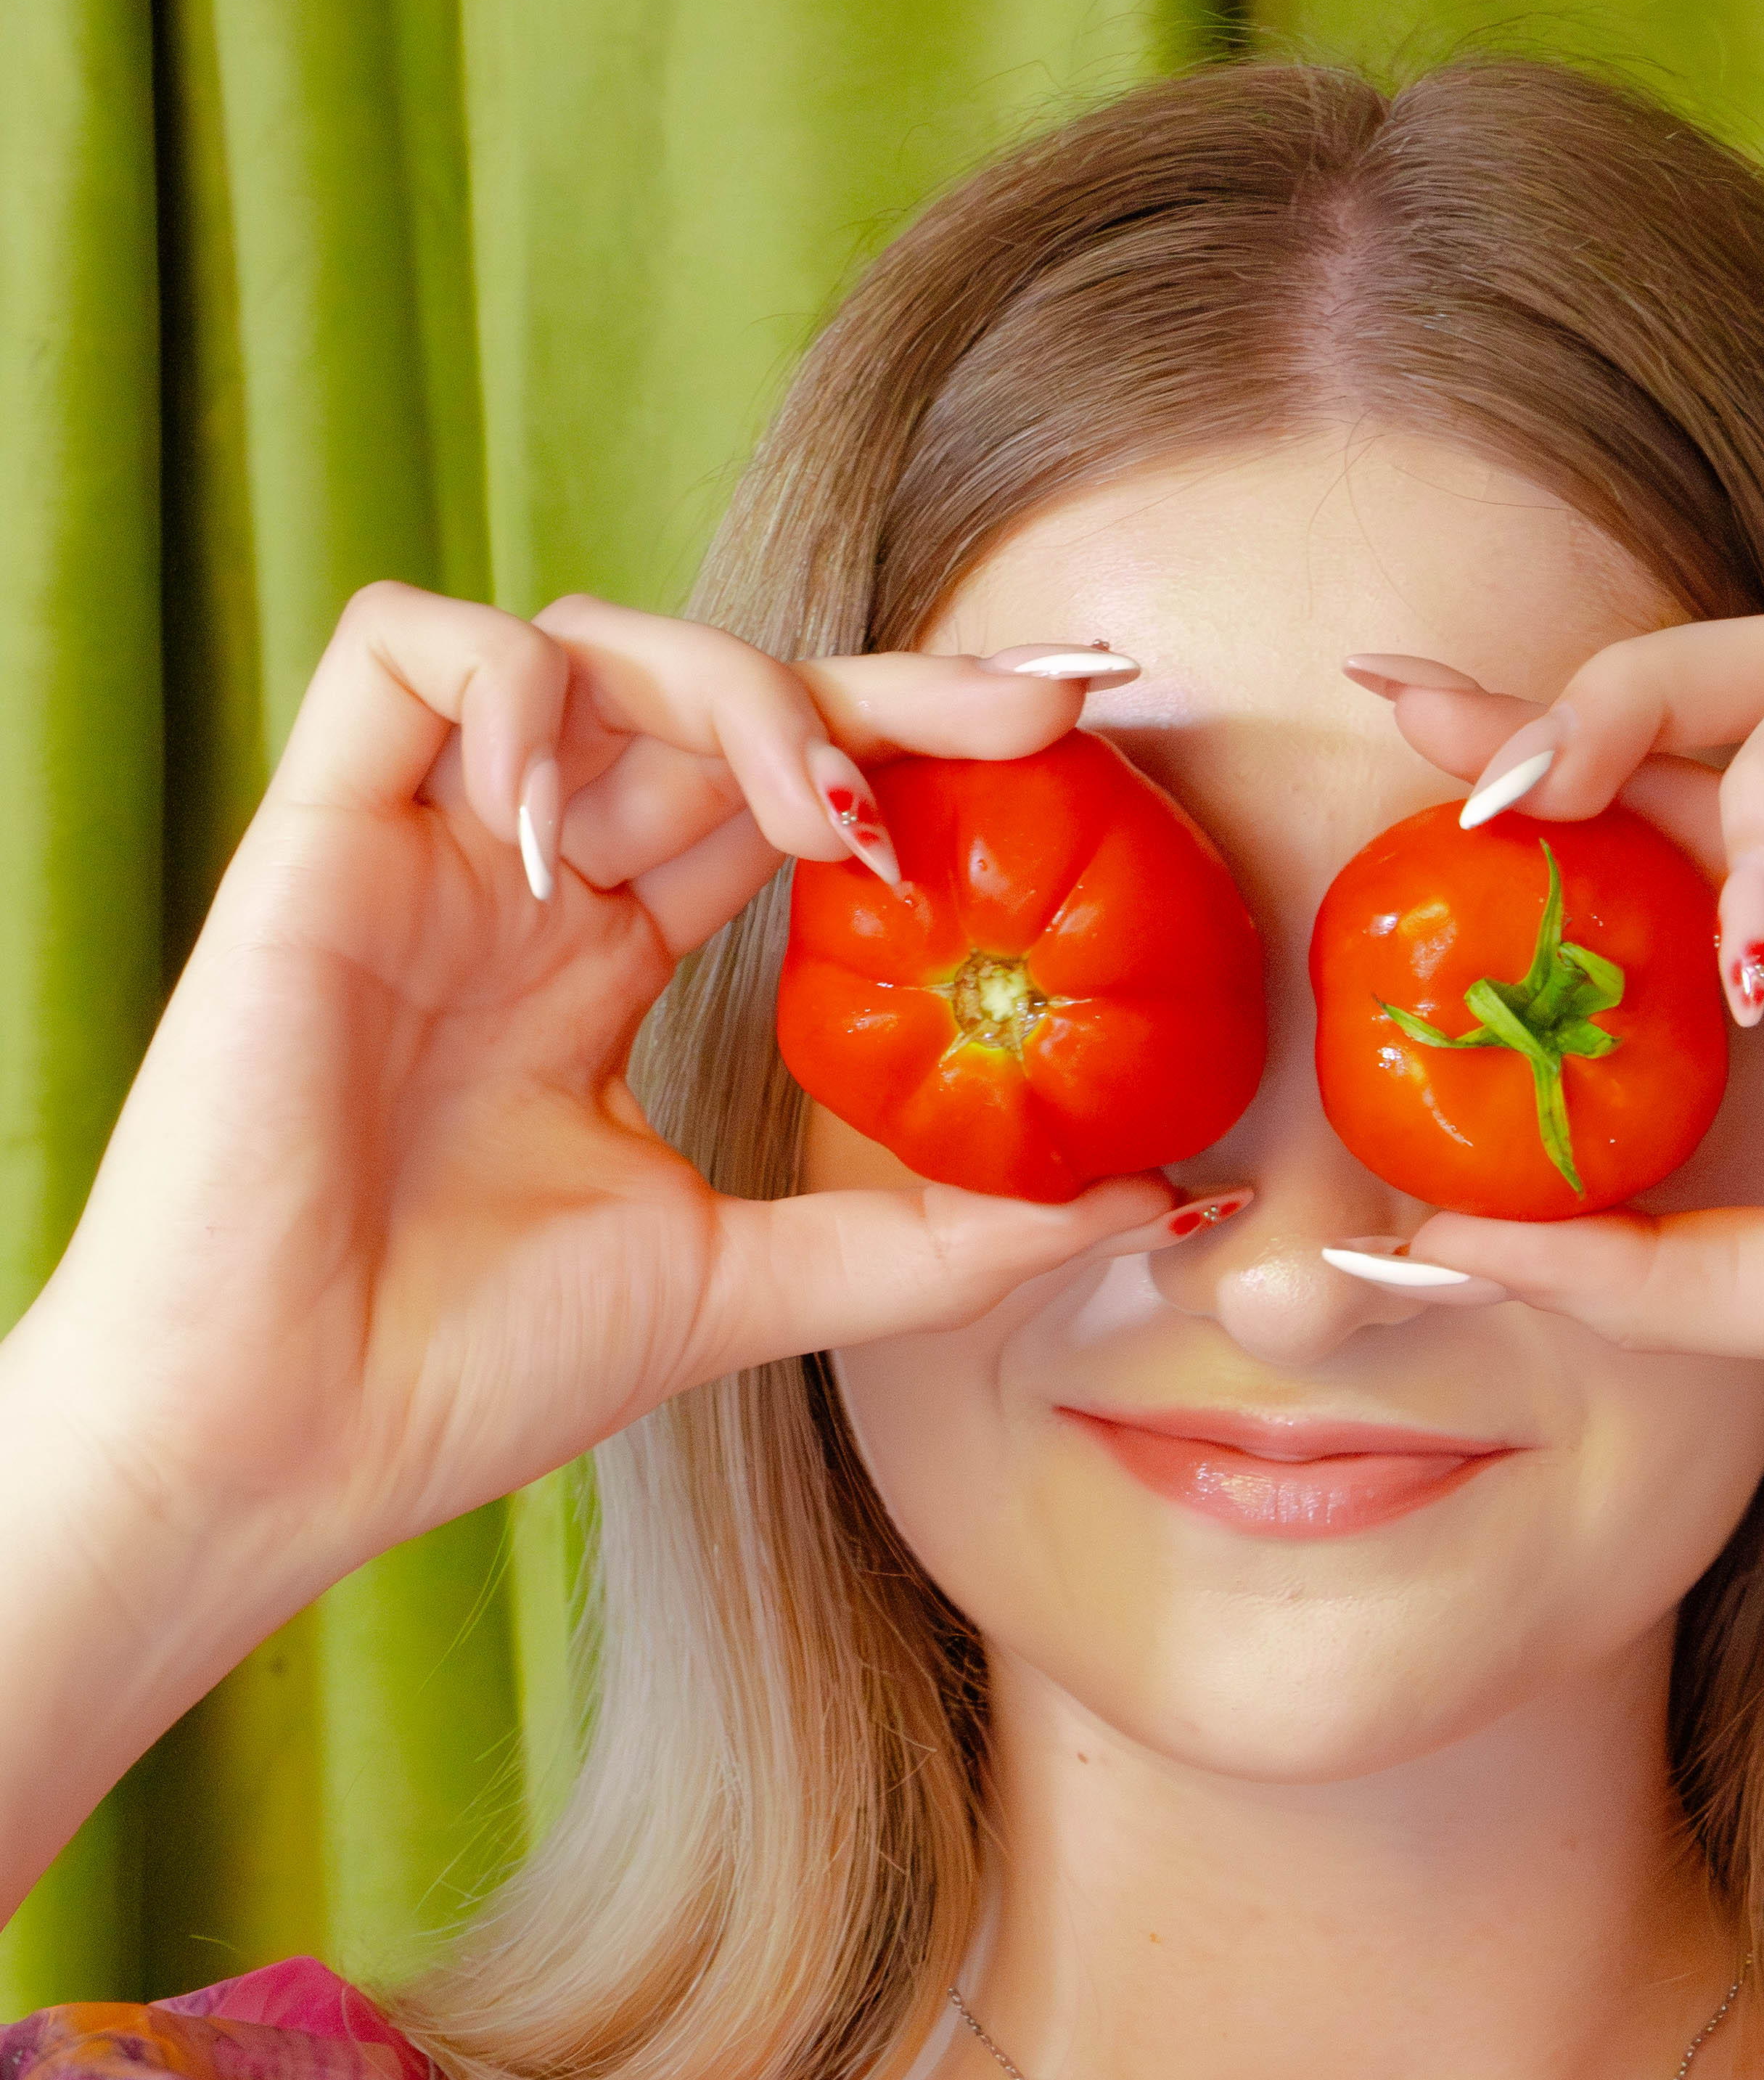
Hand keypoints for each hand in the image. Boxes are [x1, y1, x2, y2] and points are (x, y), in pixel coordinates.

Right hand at [10, 585, 1172, 1639]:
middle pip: (714, 698)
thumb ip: (943, 1238)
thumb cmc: (473, 1373)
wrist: (285, 1438)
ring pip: (584, 641)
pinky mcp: (314, 834)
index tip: (1081, 734)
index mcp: (605, 963)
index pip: (783, 796)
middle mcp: (524, 887)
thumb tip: (1162, 1201)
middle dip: (888, 682)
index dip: (919, 739)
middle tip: (1045, 714)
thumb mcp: (755, 1284)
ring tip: (825, 822)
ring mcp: (424, 852)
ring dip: (730, 692)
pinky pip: (406, 650)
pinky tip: (571, 830)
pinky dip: (517, 693)